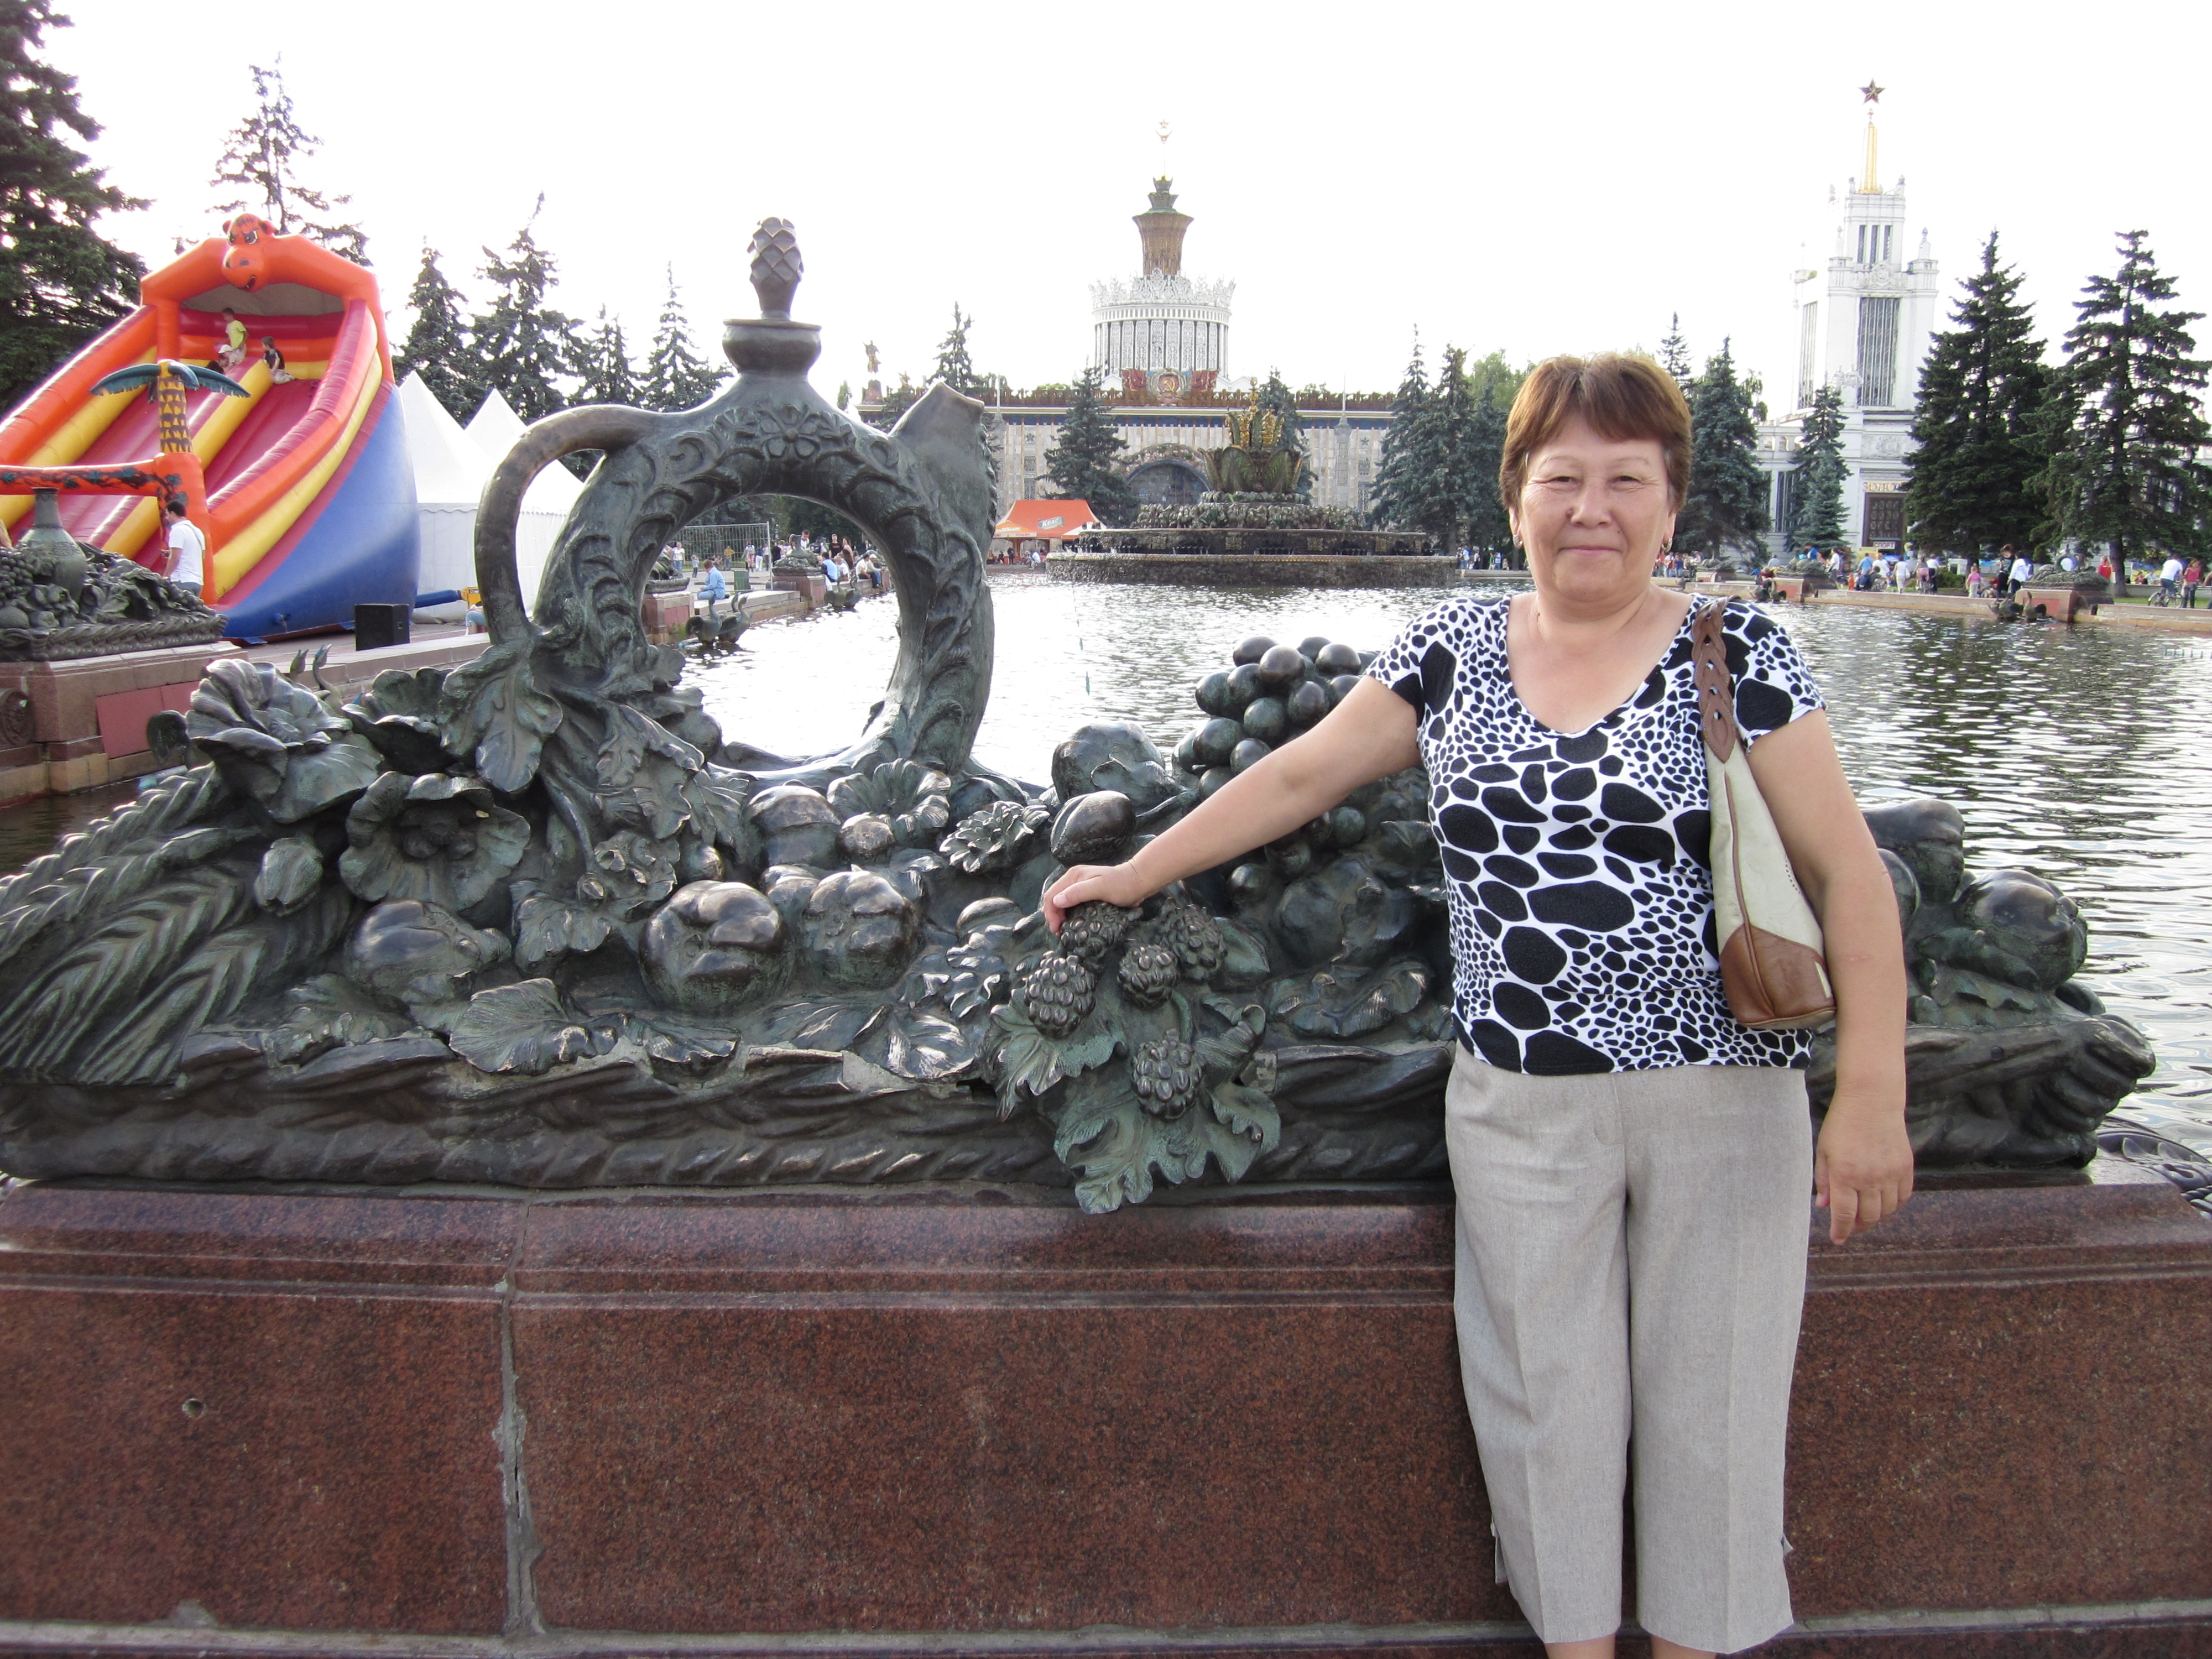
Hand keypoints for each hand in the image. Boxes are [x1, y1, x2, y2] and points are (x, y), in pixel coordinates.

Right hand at [1042, 862, 1152, 931]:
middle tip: (1059, 932)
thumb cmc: (1121, 885)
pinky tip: (1071, 923)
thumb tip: (1058, 901)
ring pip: (1061, 902)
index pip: (1052, 895)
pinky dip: (1068, 914)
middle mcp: (1073, 879)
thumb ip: (1078, 893)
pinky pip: (1071, 904)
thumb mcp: (1100, 888)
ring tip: (1064, 930)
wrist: (1138, 882)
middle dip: (1053, 916)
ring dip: (1059, 916)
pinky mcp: (1086, 893)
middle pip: (1054, 898)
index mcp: (1073, 876)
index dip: (1050, 913)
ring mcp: (1079, 886)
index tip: (1057, 929)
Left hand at [1814, 1091, 1914, 1244]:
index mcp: (1845, 1175)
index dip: (1840, 1231)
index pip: (1844, 1214)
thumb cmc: (1842, 1124)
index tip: (1837, 1239)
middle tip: (1850, 1228)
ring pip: (1886, 1210)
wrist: (1872, 1101)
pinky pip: (1902, 1197)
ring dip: (1875, 1218)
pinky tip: (1883, 1202)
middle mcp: (1870, 1179)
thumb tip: (1824, 1206)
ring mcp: (1890, 1174)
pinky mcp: (1906, 1168)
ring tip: (1865, 1215)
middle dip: (1857, 1227)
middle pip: (1867, 1217)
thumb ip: (1824, 1180)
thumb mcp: (1823, 1151)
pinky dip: (1893, 1205)